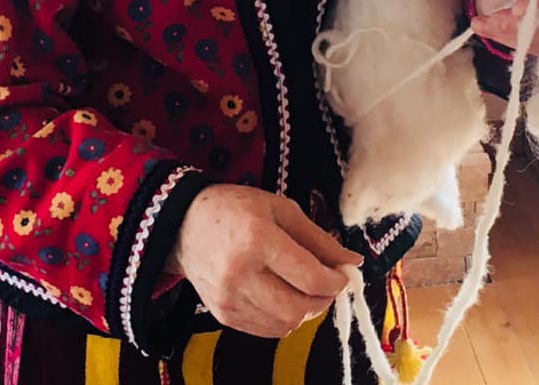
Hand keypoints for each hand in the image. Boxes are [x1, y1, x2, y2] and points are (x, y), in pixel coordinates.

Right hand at [168, 184, 361, 337]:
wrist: (185, 224)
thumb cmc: (237, 208)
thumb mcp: (281, 208)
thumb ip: (319, 238)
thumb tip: (353, 262)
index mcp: (258, 239)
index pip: (309, 276)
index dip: (335, 280)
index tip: (344, 274)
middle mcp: (241, 273)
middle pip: (299, 308)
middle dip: (323, 299)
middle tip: (327, 283)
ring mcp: (229, 299)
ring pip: (286, 324)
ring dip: (305, 310)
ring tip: (305, 288)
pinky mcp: (222, 315)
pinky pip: (267, 330)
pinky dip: (284, 318)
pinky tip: (283, 296)